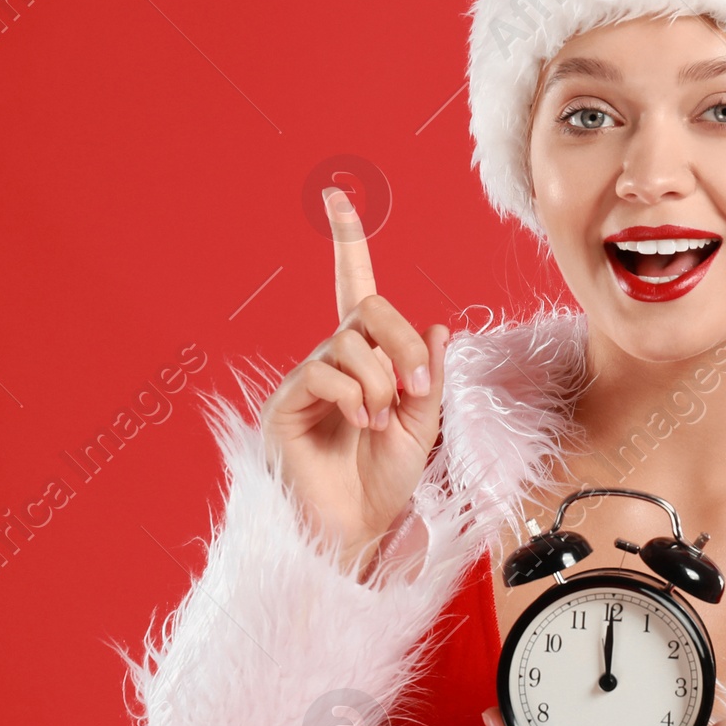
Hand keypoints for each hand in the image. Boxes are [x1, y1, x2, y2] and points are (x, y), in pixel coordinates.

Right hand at [259, 187, 447, 570]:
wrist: (357, 528)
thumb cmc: (385, 481)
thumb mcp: (424, 427)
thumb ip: (430, 377)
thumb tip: (438, 326)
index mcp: (369, 359)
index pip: (358, 289)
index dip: (348, 243)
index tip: (337, 196)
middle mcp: (336, 359)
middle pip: (370, 309)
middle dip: (404, 346)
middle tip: (416, 391)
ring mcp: (309, 379)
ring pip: (351, 343)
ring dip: (380, 382)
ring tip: (380, 421)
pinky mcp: (287, 402)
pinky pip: (323, 371)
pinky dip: (352, 395)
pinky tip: (359, 423)